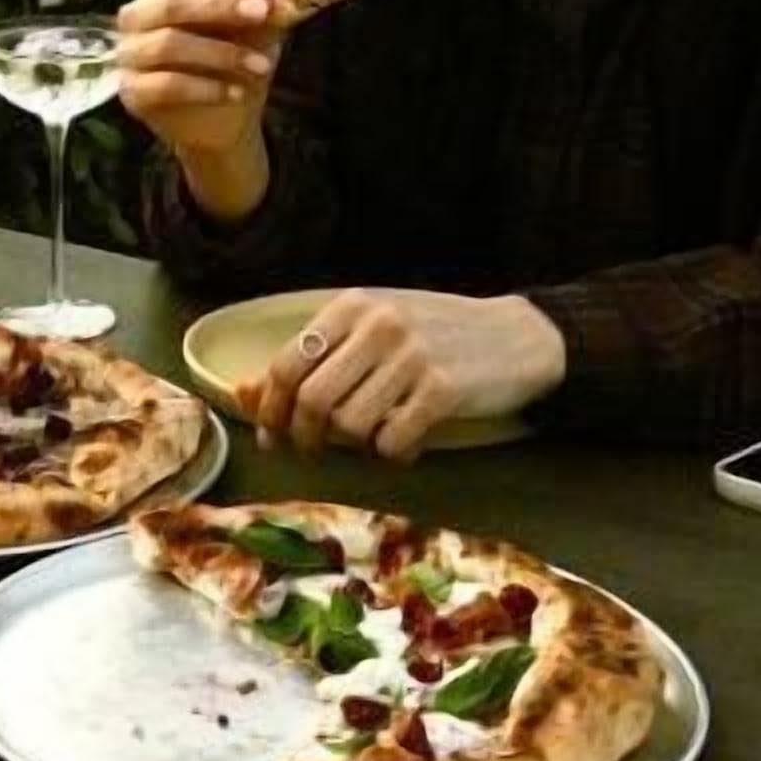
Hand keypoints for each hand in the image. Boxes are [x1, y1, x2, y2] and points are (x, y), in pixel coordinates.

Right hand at [114, 0, 279, 155]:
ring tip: (261, 66)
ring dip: (221, 53)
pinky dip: (206, 88)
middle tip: (262, 12)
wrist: (223, 119)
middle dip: (221, 5)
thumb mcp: (255, 30)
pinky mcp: (133, 90)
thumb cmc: (233, 60)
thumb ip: (262, 7)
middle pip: (173, 0)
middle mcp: (138, 13)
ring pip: (169, 44)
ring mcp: (129, 52)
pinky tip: (236, 93)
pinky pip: (166, 85)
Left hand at [255, 288, 566, 463]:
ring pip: (350, 424)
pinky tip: (408, 443)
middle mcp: (378, 324)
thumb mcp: (372, 331)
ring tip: (375, 437)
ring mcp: (412, 356)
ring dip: (355, 446)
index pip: (287, 363)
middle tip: (313, 452)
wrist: (518, 335)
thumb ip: (315, 358)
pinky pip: (393, 442)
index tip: (271, 436)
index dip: (269, 407)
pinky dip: (393, 455)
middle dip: (304, 437)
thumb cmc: (435, 335)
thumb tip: (242, 393)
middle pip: (312, 400)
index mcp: (352, 305)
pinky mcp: (443, 389)